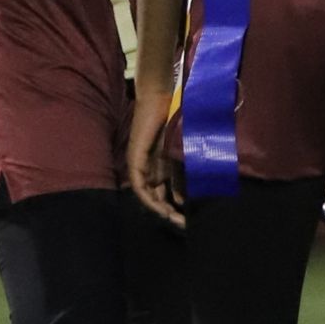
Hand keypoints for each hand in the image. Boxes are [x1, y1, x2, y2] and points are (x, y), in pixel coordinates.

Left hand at [126, 81, 184, 226]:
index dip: (176, 208)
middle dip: (169, 213)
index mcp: (163, 168)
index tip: (189, 219)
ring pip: (147, 195)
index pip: (166, 194)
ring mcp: (141, 165)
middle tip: (183, 225)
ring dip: (158, 209)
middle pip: (157, 198)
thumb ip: (184, 173)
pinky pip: (138, 185)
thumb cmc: (176, 119)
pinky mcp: (135, 159)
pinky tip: (158, 207)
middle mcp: (151, 170)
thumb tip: (188, 198)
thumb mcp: (183, 151)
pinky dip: (147, 197)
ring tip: (172, 219)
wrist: (161, 98)